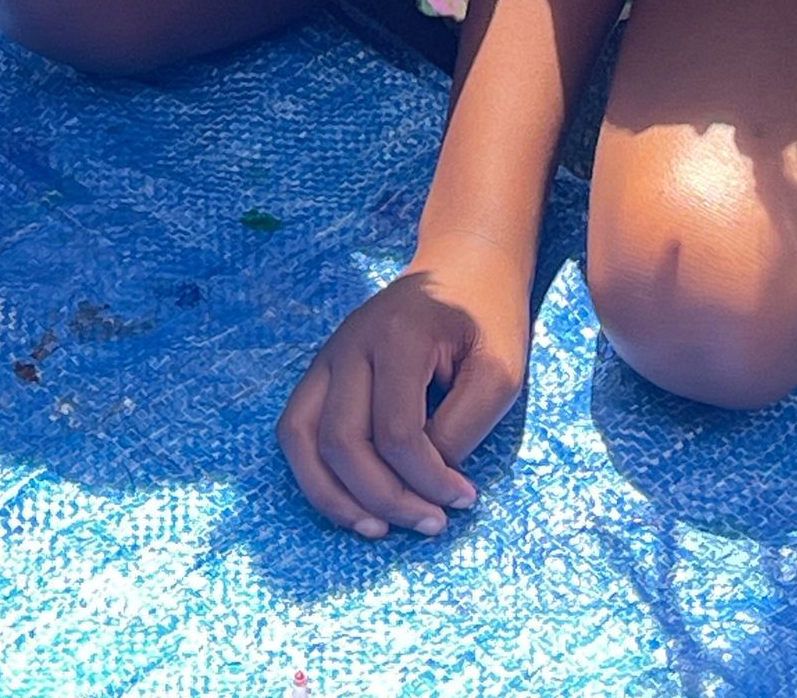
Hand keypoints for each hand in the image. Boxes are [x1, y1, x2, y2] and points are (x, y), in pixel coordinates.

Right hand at [276, 239, 530, 537]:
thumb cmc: (487, 318)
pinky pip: (297, 429)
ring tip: (378, 529)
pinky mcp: (322, 369)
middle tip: (431, 524)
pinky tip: (351, 503)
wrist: (463, 266)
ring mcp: (329, 354)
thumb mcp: (499, 370)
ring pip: (302, 437)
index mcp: (398, 335)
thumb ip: (461, 427)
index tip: (464, 498)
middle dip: (386, 498)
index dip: (428, 480)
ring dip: (334, 496)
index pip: (396, 431)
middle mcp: (351, 343)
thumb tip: (424, 481)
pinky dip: (315, 474)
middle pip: (343, 441)